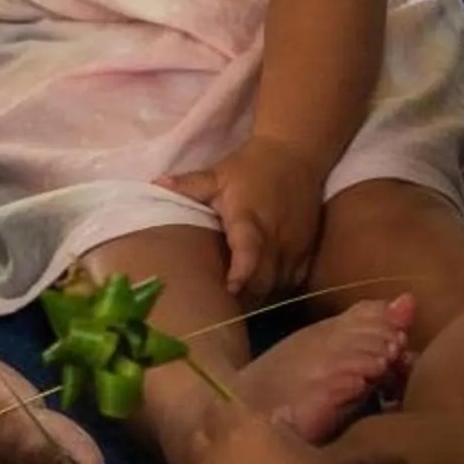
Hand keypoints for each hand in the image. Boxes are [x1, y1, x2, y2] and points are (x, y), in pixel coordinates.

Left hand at [159, 135, 324, 301]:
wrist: (296, 154)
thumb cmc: (251, 166)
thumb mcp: (217, 174)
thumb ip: (188, 186)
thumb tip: (155, 186)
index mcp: (250, 219)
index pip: (249, 252)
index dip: (241, 274)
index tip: (228, 290)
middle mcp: (276, 238)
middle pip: (264, 281)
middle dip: (244, 299)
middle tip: (219, 309)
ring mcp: (295, 247)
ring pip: (280, 286)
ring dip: (259, 297)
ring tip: (236, 307)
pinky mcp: (308, 250)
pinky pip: (295, 281)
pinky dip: (279, 291)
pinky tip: (261, 294)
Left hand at [179, 404, 345, 463]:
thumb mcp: (305, 449)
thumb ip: (278, 435)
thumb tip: (268, 431)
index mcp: (236, 430)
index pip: (218, 411)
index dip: (228, 418)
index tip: (240, 426)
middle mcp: (210, 457)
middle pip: (198, 440)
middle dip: (212, 445)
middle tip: (234, 458)